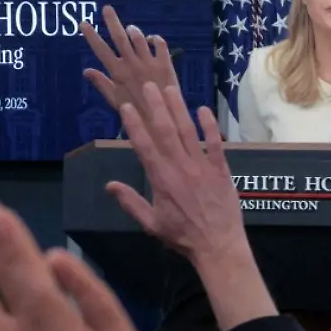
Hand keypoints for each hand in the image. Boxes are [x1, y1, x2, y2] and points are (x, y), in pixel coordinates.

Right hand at [82, 5, 180, 116]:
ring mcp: (150, 62)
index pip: (101, 50)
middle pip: (120, 38)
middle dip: (112, 22)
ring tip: (130, 28)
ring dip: (133, 31)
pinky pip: (160, 44)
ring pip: (139, 38)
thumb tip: (86, 70)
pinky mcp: (165, 63)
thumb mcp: (115, 101)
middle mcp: (133, 64)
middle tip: (107, 8)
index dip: (91, 36)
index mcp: (118, 73)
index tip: (83, 23)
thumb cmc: (136, 113)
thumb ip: (102, 84)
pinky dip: (155, 39)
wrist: (163, 120)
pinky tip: (152, 39)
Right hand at [105, 83, 243, 259]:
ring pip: (188, 131)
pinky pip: (215, 143)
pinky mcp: (221, 169)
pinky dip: (209, 125)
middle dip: (155, 106)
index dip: (134, 125)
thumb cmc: (182, 236)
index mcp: (161, 179)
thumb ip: (131, 202)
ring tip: (169, 88)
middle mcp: (180, 167)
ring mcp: (202, 166)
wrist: (217, 245)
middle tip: (148, 85)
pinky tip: (203, 109)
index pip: (144, 146)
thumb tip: (109, 186)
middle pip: (165, 131)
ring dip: (178, 108)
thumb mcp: (151, 223)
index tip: (127, 107)